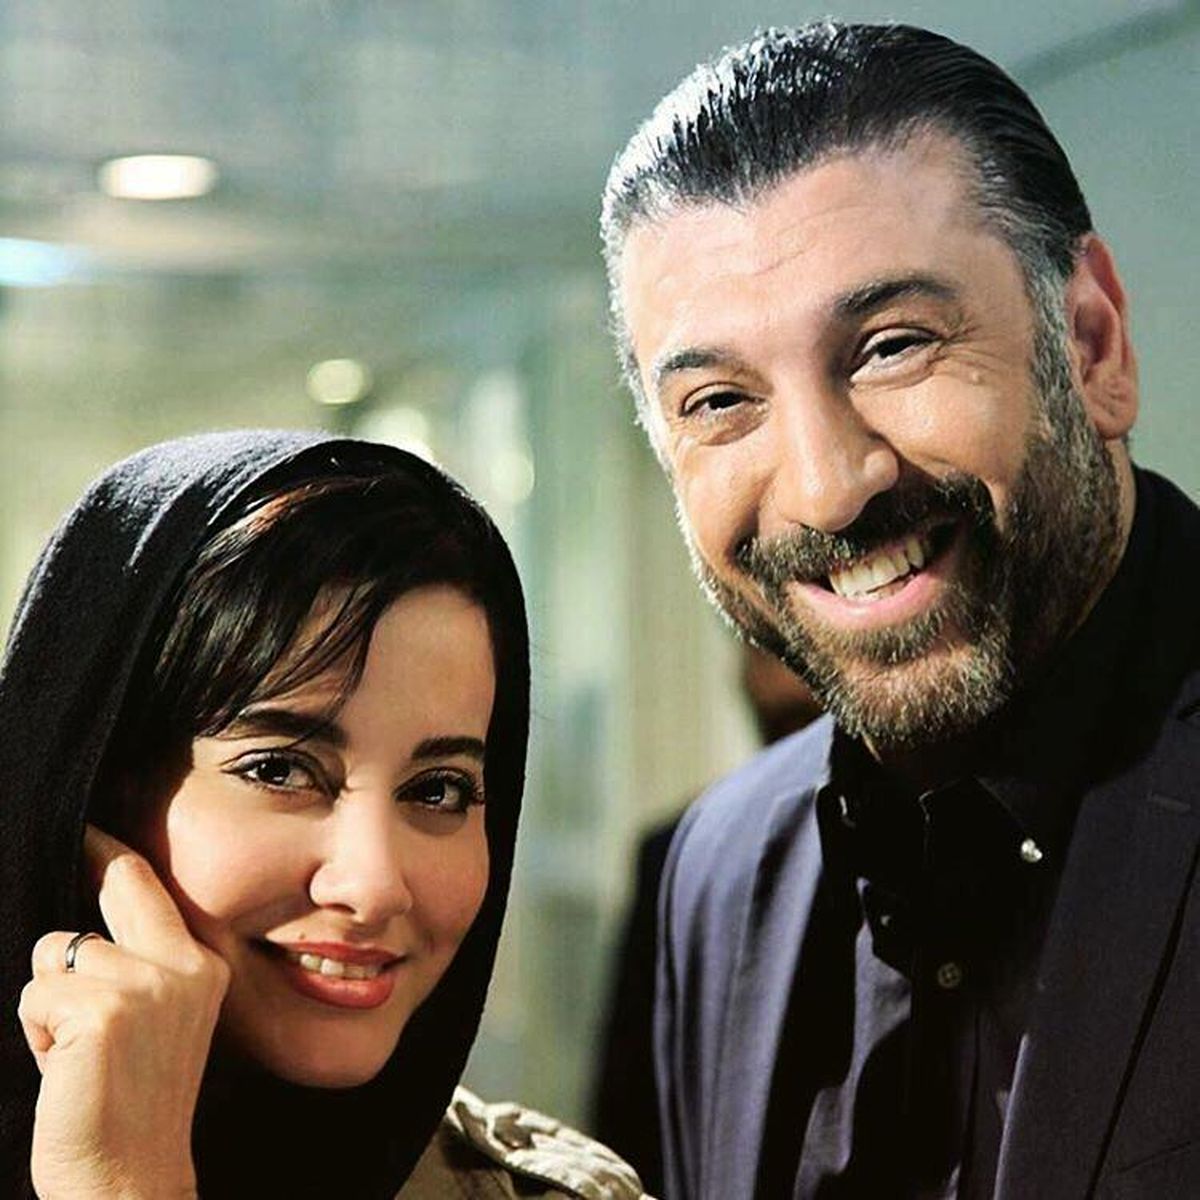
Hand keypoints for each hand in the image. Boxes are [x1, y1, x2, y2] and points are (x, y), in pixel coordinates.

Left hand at [18, 825, 229, 1198]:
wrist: (130, 1178)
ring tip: (74, 1048)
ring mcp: (144, 984)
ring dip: (49, 998)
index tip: (93, 830)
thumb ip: (142, 966)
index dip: (115, 856)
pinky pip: (35, 994)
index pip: (151, 891)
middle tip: (79, 835)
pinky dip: (34, 1031)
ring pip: (57, 952)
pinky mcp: (100, 1010)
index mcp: (202, 965)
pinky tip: (63, 1066)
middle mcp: (182, 964)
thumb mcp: (161, 1020)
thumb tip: (86, 926)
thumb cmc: (133, 1102)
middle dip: (93, 855)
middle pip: (118, 884)